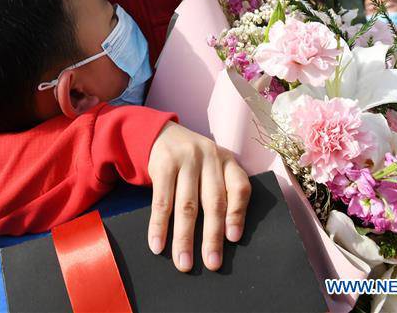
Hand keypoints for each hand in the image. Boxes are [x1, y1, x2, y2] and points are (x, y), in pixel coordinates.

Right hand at [147, 122, 250, 272]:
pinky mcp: (162, 164)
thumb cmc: (192, 162)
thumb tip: (222, 238)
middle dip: (212, 237)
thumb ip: (220, 192)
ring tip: (183, 263)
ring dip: (184, 238)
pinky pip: (161, 201)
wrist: (160, 133)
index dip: (237, 214)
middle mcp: (209, 157)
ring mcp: (185, 159)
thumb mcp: (211, 167)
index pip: (239, 188)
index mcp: (227, 161)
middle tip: (212, 264)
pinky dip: (159, 226)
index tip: (233, 239)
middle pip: (213, 202)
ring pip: (187, 205)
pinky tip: (158, 244)